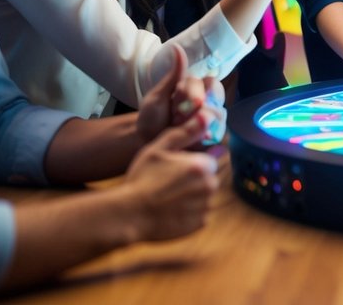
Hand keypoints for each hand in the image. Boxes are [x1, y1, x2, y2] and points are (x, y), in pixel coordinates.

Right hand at [122, 116, 220, 241]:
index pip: (213, 157)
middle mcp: (209, 186)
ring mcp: (206, 207)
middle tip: (171, 182)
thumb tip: (207, 117)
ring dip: (194, 194)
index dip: (197, 159)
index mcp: (202, 165)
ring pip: (206, 195)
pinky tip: (172, 208)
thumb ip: (185, 132)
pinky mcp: (200, 224)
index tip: (180, 166)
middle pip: (211, 176)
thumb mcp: (158, 149)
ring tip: (169, 196)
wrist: (129, 215)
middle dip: (197, 176)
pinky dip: (190, 211)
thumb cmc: (141, 179)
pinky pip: (200, 213)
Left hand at [137, 46, 226, 146]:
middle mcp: (208, 102)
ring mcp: (212, 120)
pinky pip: (219, 133)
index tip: (178, 101)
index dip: (195, 91)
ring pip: (220, 115)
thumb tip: (177, 46)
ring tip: (180, 129)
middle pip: (218, 97)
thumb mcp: (158, 95)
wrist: (146, 144)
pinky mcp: (212, 137)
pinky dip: (205, 136)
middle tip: (177, 117)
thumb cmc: (151, 118)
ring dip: (198, 123)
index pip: (209, 82)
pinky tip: (191, 139)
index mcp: (195, 89)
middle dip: (197, 108)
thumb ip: (174, 74)